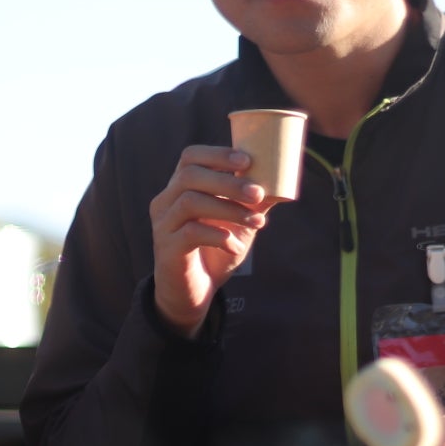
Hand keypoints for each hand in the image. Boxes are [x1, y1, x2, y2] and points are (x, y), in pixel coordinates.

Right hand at [148, 144, 268, 336]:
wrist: (194, 292)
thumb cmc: (215, 252)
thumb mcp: (238, 224)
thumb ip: (253, 204)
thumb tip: (281, 185)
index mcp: (180, 188)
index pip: (191, 157)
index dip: (217, 154)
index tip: (246, 160)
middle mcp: (166, 202)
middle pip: (190, 175)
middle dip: (228, 181)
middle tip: (258, 193)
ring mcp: (163, 225)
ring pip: (190, 201)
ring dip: (228, 208)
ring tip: (257, 222)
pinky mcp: (167, 248)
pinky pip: (190, 232)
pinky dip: (218, 236)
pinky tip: (235, 246)